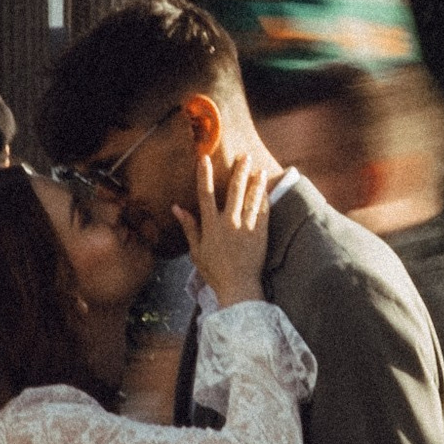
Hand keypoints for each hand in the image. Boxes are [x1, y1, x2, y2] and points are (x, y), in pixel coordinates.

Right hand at [178, 146, 273, 303]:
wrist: (238, 287)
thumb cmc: (214, 271)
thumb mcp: (196, 251)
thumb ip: (189, 227)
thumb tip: (176, 208)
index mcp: (211, 225)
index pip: (205, 194)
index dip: (204, 175)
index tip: (204, 158)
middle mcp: (229, 223)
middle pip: (234, 190)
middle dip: (239, 171)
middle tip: (245, 156)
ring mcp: (246, 227)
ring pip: (252, 198)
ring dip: (256, 182)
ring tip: (260, 170)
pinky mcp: (260, 234)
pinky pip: (264, 212)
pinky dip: (265, 200)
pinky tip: (267, 191)